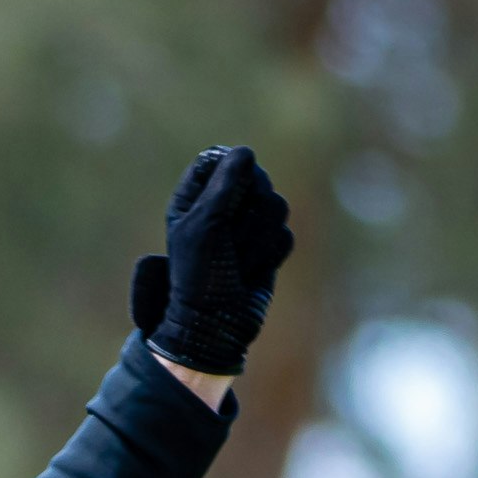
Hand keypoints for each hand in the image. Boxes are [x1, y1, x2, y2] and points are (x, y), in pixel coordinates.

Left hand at [130, 145, 293, 375]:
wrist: (215, 326)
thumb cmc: (200, 278)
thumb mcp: (205, 226)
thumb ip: (225, 185)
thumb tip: (245, 152)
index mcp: (193, 199)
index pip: (219, 160)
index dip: (228, 173)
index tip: (224, 196)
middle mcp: (221, 209)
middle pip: (256, 179)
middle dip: (247, 212)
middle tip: (228, 241)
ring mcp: (246, 228)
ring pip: (276, 206)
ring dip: (257, 238)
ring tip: (237, 262)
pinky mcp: (267, 247)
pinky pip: (284, 236)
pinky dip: (269, 255)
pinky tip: (251, 272)